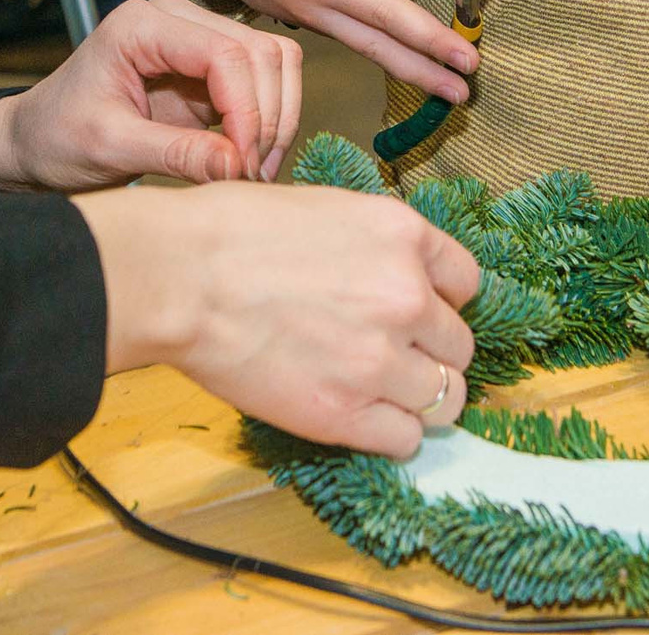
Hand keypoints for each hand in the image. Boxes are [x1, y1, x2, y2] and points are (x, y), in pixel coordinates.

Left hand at [0, 0, 302, 190]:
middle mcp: (176, 20)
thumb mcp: (110, 148)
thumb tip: (239, 166)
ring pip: (272, 63)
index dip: (247, 108)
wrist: (37, 141)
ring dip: (275, 117)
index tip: (243, 162)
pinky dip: (268, 120)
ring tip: (254, 168)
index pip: (224, 53)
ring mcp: (196, 40)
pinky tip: (249, 158)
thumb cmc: (58, 137)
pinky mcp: (208, 68)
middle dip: (267, 116)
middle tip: (252, 173)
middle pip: (259, 53)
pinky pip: (262, 83)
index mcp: (142, 26)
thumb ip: (175, 154)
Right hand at [75, 181, 481, 456]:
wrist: (181, 277)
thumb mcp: (325, 209)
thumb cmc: (230, 233)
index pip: (467, 282)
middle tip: (391, 355)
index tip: (419, 313)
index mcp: (402, 235)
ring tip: (379, 392)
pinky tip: (360, 416)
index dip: (441, 301)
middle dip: (431, 352)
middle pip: (459, 346)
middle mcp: (406, 296)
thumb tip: (385, 274)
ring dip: (418, 398)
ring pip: (446, 398)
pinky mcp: (345, 413)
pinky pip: (406, 440)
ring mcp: (380, 359)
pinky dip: (391, 434)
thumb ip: (373, 246)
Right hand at [178, 0, 478, 101]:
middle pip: (386, 19)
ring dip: (417, 71)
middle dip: (431, 44)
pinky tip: (419, 77)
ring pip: (372, 46)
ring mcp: (312, 13)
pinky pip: (355, 45)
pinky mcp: (309, 27)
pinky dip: (388, 62)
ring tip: (456, 95)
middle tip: (471, 66)